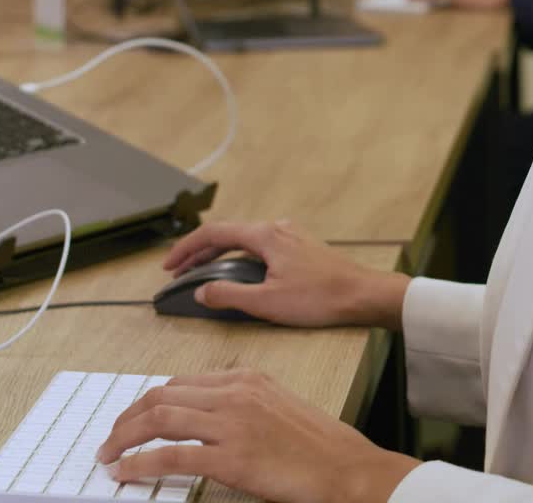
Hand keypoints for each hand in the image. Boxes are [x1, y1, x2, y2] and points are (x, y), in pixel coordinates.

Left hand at [97, 370, 419, 502]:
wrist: (347, 468)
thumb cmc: (320, 446)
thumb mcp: (279, 407)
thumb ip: (243, 404)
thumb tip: (205, 419)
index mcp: (247, 379)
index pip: (181, 383)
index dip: (148, 402)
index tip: (133, 420)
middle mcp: (236, 393)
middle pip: (162, 395)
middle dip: (127, 418)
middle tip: (111, 438)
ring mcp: (233, 424)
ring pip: (159, 419)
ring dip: (124, 438)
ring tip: (108, 455)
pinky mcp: (231, 458)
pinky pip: (171, 456)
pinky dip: (140, 463)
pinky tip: (125, 472)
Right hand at [163, 220, 409, 329]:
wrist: (363, 295)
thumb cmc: (321, 298)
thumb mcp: (267, 302)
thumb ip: (228, 296)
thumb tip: (202, 292)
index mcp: (266, 236)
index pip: (213, 234)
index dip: (186, 249)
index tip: (169, 266)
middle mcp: (277, 229)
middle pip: (228, 235)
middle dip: (199, 253)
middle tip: (179, 271)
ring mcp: (291, 236)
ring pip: (245, 241)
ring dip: (220, 256)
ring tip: (203, 274)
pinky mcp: (302, 248)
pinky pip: (261, 247)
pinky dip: (241, 258)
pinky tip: (239, 274)